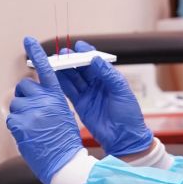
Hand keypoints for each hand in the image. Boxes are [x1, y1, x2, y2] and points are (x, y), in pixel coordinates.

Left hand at [7, 37, 83, 183]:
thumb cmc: (66, 140)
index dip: (36, 53)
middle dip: (25, 95)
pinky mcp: (18, 124)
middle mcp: (43, 101)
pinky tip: (28, 134)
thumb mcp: (64, 113)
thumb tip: (34, 95)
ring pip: (16, 103)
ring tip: (33, 126)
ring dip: (21, 112)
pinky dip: (17, 125)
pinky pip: (11, 118)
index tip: (28, 39)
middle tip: (33, 110)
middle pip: (24, 86)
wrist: (63, 162)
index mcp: (57, 96)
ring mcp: (29, 113)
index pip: (45, 70)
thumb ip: (49, 100)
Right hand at [57, 40, 153, 156]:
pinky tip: (54, 75)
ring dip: (64, 69)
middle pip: (82, 68)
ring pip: (74, 78)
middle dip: (72, 59)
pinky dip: (61, 82)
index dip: (87, 53)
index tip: (78, 46)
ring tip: (54, 61)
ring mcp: (88, 94)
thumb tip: (96, 59)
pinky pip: (69, 91)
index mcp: (110, 78)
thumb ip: (108, 75)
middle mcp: (97, 84)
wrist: (124, 138)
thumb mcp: (121, 91)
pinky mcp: (80, 104)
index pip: (96, 61)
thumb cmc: (128, 114)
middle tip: (62, 53)